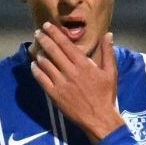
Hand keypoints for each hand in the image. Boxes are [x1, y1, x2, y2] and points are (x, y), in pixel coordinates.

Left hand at [30, 23, 124, 143]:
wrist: (99, 118)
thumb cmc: (105, 95)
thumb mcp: (111, 73)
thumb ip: (107, 53)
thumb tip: (108, 34)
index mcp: (83, 64)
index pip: (65, 44)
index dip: (55, 33)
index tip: (47, 26)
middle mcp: (70, 71)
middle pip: (53, 50)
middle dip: (43, 39)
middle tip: (37, 33)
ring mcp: (61, 83)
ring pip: (45, 63)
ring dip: (39, 54)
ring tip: (36, 48)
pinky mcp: (54, 94)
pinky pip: (41, 79)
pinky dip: (36, 70)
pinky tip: (34, 65)